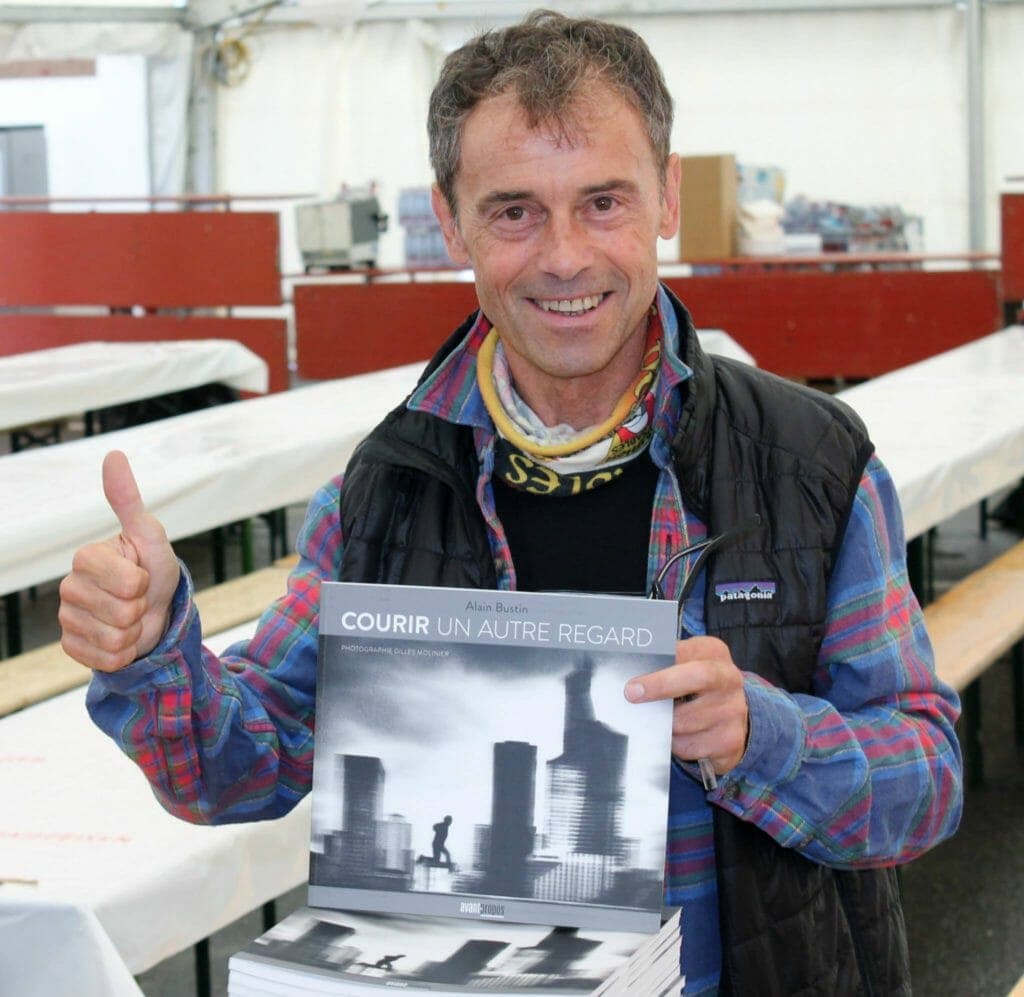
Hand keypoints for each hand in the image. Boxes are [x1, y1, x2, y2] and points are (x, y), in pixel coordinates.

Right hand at [58, 450, 180, 671]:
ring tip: (130, 616)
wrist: (154, 609)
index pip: (128, 583)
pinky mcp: (72, 647)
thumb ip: (129, 500)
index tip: (141, 573)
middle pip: (122, 613)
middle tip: (138, 598)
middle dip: (140, 608)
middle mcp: (68, 587)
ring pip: (115, 638)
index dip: (144, 583)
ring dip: (133, 632)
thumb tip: (114, 454)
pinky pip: (106, 660)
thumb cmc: (153, 568)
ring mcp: (67, 619)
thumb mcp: (151, 535)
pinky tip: (120, 637)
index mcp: (85, 558)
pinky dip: (123, 653)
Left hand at [625, 636, 749, 774]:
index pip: (686, 655)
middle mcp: (729, 679)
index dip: (659, 670)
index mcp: (713, 653)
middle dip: (661, 687)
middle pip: (696, 678)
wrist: (730, 713)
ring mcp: (733, 711)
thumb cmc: (695, 683)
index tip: (633, 684)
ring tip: (655, 719)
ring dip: (662, 723)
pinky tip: (675, 735)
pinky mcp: (730, 741)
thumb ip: (662, 662)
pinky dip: (674, 744)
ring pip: (685, 721)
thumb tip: (626, 668)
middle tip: (632, 695)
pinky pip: (689, 746)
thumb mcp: (683, 662)